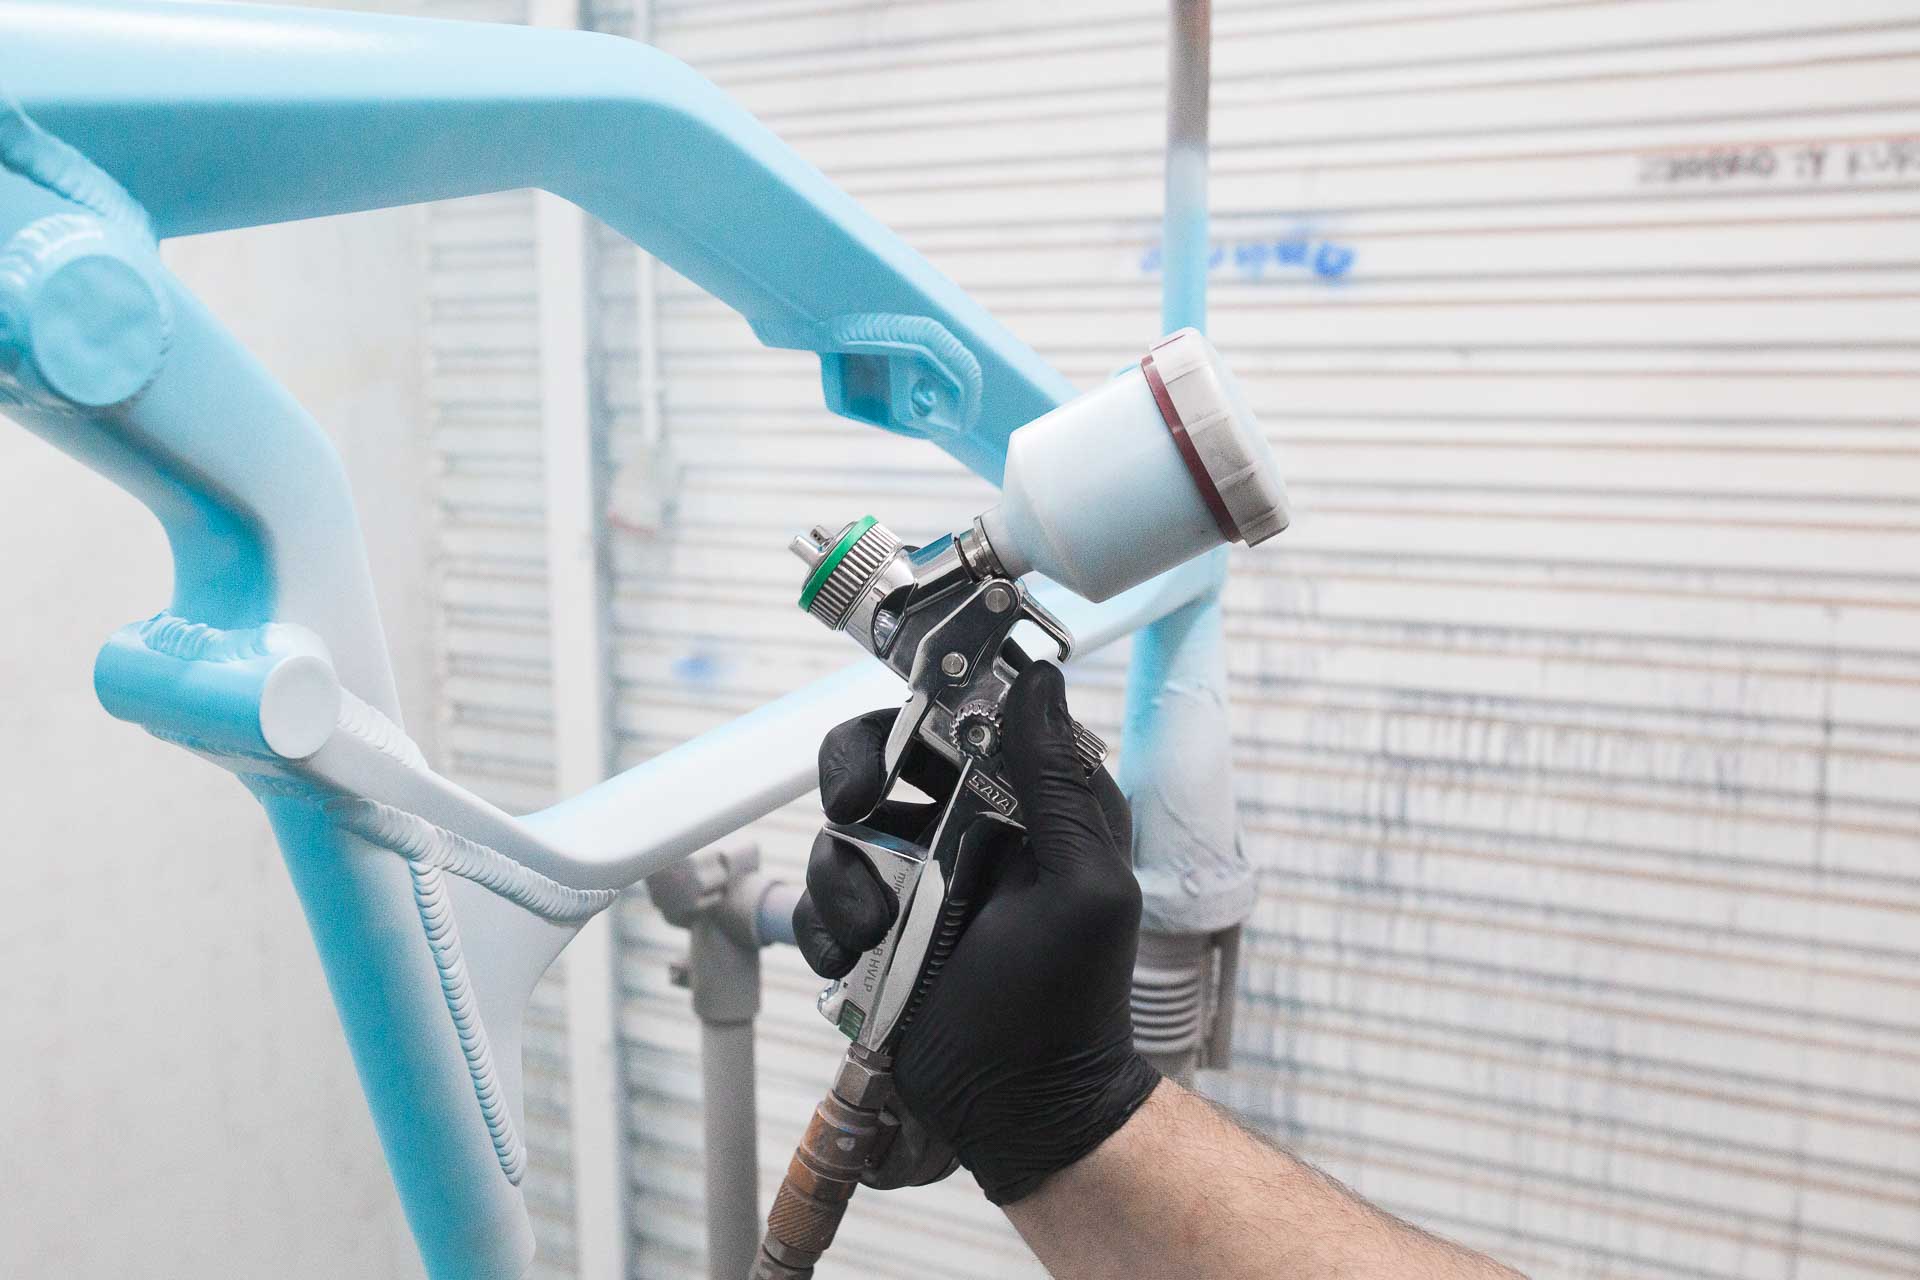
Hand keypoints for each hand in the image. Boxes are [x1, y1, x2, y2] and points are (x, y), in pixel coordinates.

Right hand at [792, 661, 1160, 1203]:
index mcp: (1025, 805)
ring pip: (840, 830)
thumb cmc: (1069, 1005)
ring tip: (877, 932)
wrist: (1019, 1110)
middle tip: (854, 803)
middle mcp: (964, 828)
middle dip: (855, 773)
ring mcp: (911, 879)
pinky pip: (819, 899)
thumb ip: (1060, 784)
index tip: (901, 736)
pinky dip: (825, 927)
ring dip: (845, 877)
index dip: (921, 711)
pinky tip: (856, 960)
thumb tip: (1041, 681)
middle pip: (881, 756)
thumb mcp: (1085, 888)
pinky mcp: (871, 927)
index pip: (962, 719)